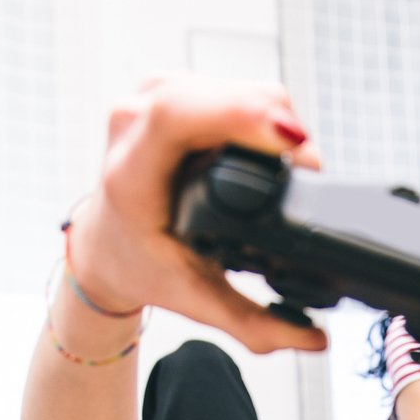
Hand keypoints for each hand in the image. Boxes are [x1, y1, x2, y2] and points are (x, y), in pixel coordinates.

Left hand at [65, 76, 326, 354]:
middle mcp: (134, 124)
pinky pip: (225, 82)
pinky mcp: (167, 87)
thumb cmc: (143, 265)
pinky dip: (256, 110)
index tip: (288, 139)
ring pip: (230, 81)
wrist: (106, 246)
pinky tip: (265, 143)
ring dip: (271, 116)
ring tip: (289, 161)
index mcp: (131, 173)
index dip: (239, 115)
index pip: (178, 117)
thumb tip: (313, 337)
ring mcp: (149, 97)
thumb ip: (255, 325)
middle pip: (220, 93)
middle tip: (307, 169)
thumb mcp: (195, 299)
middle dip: (277, 125)